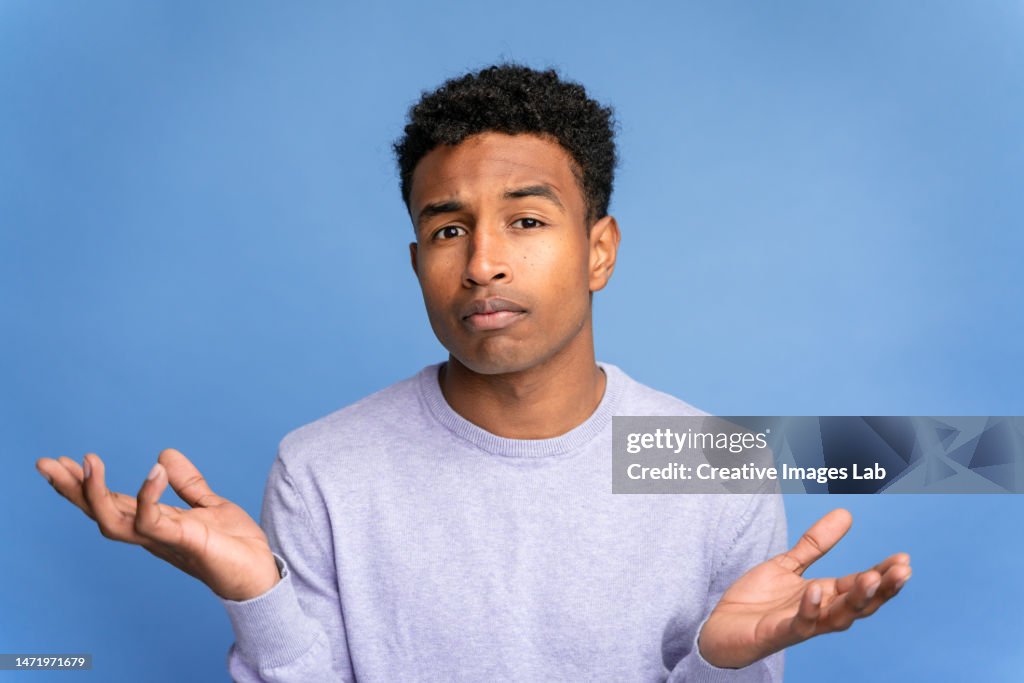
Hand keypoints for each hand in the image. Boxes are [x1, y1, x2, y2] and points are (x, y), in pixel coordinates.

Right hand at [36, 449, 279, 601]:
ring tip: (88, 462)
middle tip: (46, 463)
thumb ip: (188, 484)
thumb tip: (164, 454)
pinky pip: (155, 521)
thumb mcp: (209, 505)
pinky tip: (153, 471)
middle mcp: (152, 534)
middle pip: (99, 513)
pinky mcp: (185, 541)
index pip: (111, 503)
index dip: (86, 485)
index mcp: (154, 524)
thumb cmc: (235, 545)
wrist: (261, 572)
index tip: (64, 461)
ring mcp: (165, 540)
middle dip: (71, 490)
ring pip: (113, 522)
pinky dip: (148, 496)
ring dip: (95, 494)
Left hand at [698, 508, 911, 668]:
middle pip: (859, 605)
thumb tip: (846, 513)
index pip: (860, 585)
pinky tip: (817, 590)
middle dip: (883, 589)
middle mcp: (818, 612)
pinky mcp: (777, 633)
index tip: (903, 559)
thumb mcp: (788, 565)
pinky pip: (799, 624)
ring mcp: (800, 625)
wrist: (720, 628)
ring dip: (856, 600)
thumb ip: (816, 544)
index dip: (883, 574)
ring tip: (873, 578)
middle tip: (902, 570)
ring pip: (837, 618)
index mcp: (823, 596)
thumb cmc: (757, 601)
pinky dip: (810, 609)